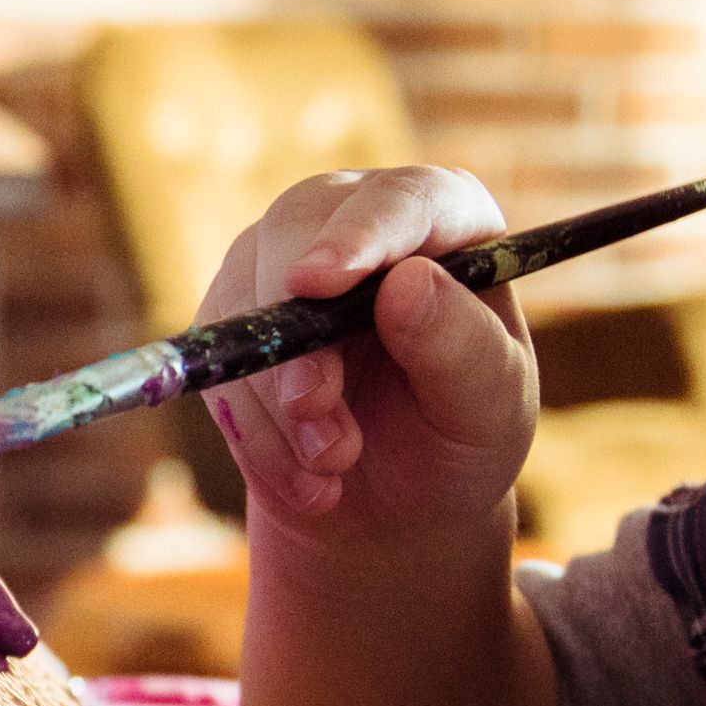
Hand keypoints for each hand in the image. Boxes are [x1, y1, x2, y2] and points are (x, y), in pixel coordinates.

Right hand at [198, 166, 536, 562]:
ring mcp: (284, 258)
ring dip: (279, 405)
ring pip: (245, 300)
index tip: (319, 283)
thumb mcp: (490, 409)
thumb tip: (409, 282)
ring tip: (333, 469)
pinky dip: (253, 433)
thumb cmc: (460, 441)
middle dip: (302, 340)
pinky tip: (303, 478)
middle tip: (325, 428)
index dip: (360, 234)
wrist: (395, 505)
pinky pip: (214, 359)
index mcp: (446, 221)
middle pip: (299, 230)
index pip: (401, 201)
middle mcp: (358, 219)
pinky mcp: (233, 313)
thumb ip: (462, 347)